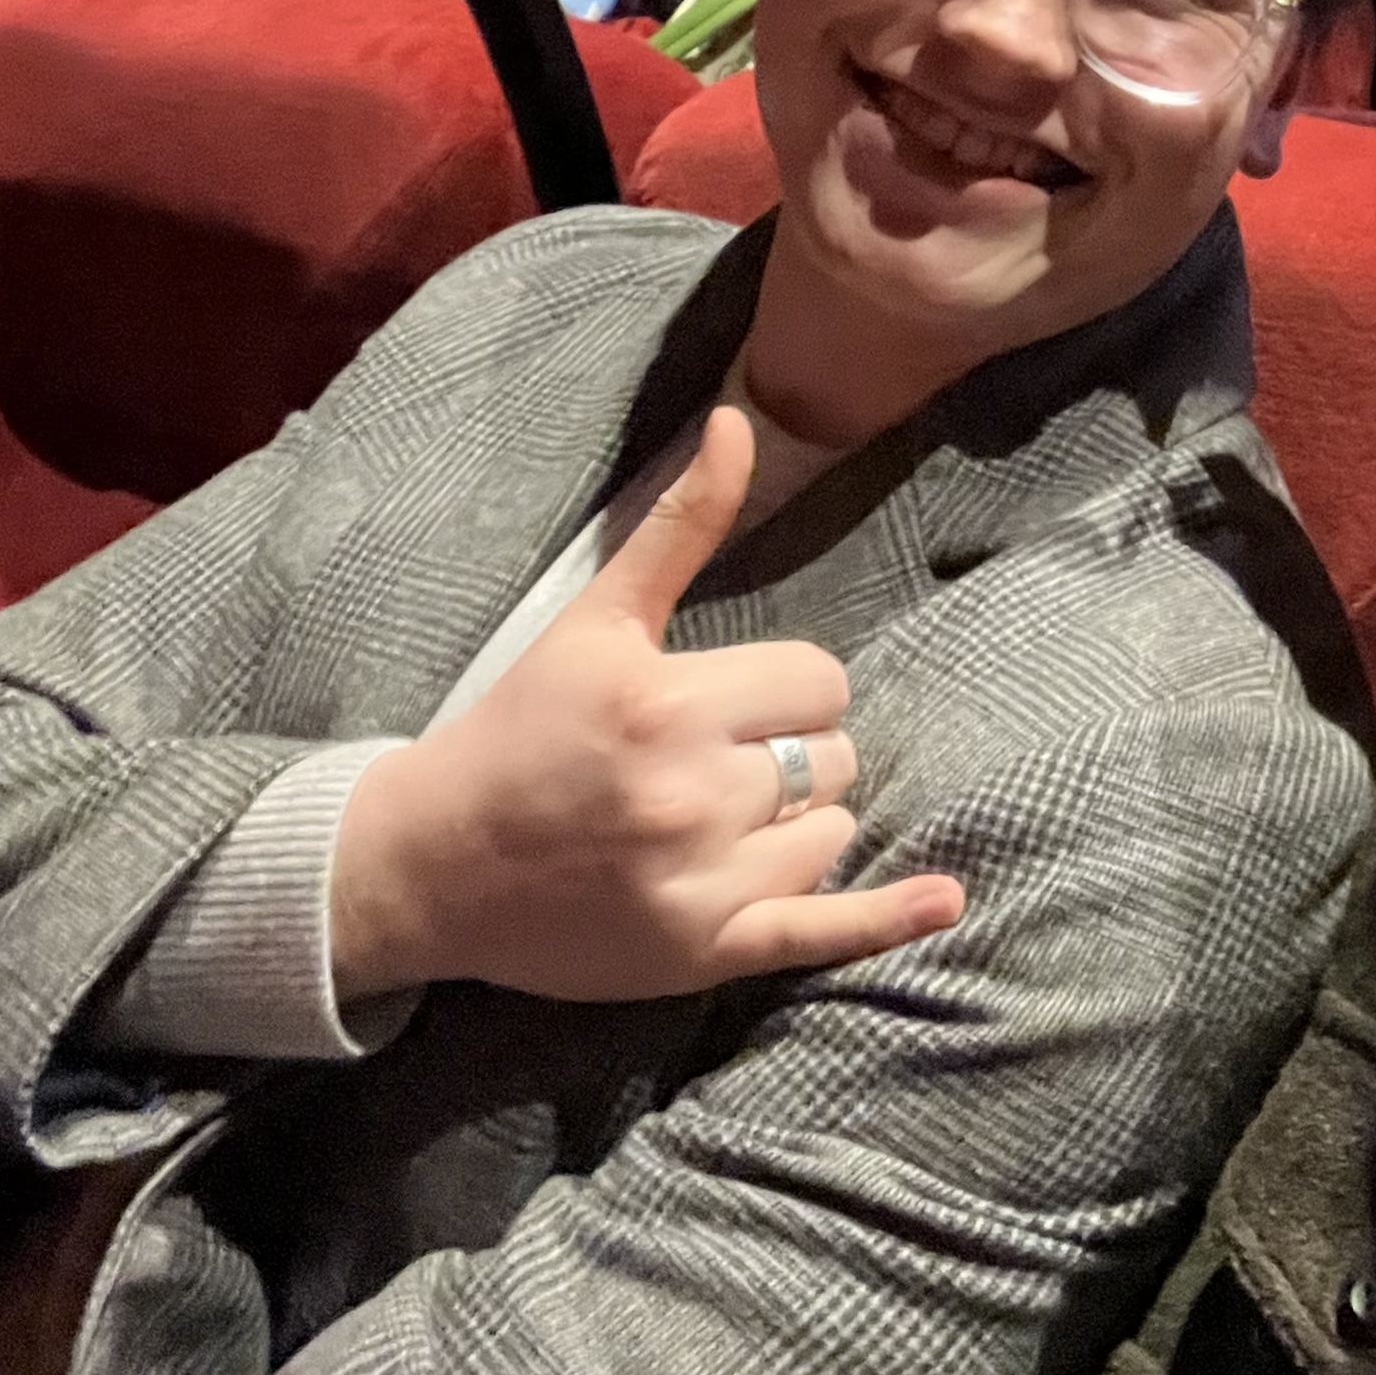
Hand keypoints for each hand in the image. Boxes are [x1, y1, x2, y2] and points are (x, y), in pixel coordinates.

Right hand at [328, 409, 964, 1004]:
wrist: (431, 863)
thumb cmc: (521, 728)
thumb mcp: (596, 617)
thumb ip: (681, 524)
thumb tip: (739, 419)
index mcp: (668, 706)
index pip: (819, 683)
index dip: (786, 688)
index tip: (730, 701)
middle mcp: (691, 797)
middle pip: (834, 757)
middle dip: (792, 753)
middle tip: (715, 763)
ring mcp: (700, 886)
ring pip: (833, 833)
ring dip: (798, 824)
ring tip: (717, 821)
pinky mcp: (703, 955)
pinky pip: (824, 932)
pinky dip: (890, 917)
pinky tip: (944, 898)